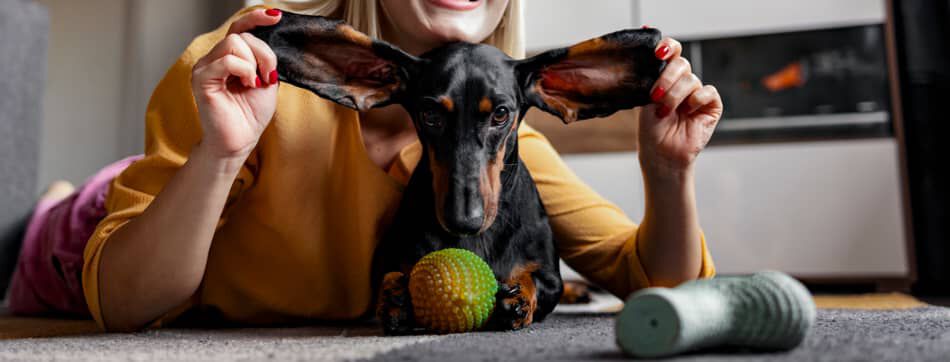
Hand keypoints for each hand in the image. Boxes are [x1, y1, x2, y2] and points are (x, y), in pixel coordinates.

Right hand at [191, 8, 282, 161]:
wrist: (241, 140)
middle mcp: (214, 59)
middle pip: (241, 35)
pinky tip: (246, 85)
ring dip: (253, 63)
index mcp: (229, 58)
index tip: (275, 17)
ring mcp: (205, 67)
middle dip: (262, 54)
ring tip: (253, 83)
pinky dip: (244, 70)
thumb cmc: (251, 115)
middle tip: (265, 77)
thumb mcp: (267, 80)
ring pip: (234, 43)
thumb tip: (267, 40)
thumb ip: (265, 59)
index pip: (239, 28)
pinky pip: (227, 60)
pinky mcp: (201, 78)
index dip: (255, 18)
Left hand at [638, 37, 722, 176]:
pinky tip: (687, 112)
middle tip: (655, 95)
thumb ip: (651, 74)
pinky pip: (707, 91)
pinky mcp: (711, 105)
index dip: (668, 47)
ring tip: (665, 112)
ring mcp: (697, 93)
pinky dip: (696, 99)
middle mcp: (682, 82)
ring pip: (691, 79)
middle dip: (667, 77)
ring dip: (675, 95)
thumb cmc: (651, 129)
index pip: (671, 51)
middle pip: (681, 63)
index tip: (658, 52)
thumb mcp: (645, 98)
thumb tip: (649, 41)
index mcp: (665, 77)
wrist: (661, 153)